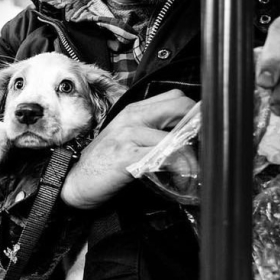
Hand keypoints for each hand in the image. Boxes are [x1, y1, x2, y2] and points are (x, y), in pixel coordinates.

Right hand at [61, 90, 195, 209]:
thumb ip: (150, 132)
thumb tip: (184, 136)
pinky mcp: (127, 156)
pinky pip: (164, 156)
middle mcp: (132, 117)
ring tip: (195, 171)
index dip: (193, 113)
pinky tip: (182, 178)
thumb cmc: (102, 165)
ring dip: (191, 155)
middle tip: (205, 147)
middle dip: (199, 126)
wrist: (73, 183)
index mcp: (133, 111)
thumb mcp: (126, 140)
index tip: (201, 133)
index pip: (175, 97)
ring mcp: (128, 135)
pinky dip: (179, 168)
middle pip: (180, 106)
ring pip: (175, 135)